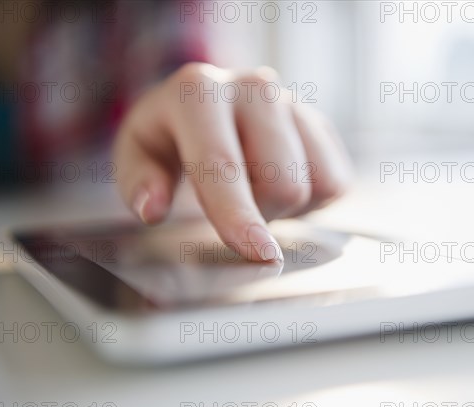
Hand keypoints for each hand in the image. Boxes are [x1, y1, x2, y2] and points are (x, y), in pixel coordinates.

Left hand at [113, 63, 351, 261]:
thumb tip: (153, 208)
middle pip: (281, 183)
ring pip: (313, 185)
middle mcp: (254, 88)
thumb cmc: (171, 136)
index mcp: (199, 92)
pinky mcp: (321, 125)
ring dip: (283, 206)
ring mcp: (294, 103)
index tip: (257, 252)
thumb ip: (139, 181)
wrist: (208, 106)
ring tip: (254, 188)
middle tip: (232, 204)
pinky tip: (280, 181)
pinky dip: (310, 199)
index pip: (223, 162)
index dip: (239, 213)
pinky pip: (335, 183)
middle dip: (259, 213)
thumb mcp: (138, 153)